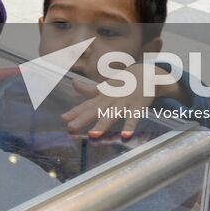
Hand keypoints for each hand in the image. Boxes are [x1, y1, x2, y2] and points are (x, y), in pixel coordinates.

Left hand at [60, 65, 183, 139]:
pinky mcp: (137, 106)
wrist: (146, 74)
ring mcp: (123, 103)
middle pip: (95, 110)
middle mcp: (110, 99)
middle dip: (83, 119)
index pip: (86, 105)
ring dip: (103, 125)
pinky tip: (125, 136)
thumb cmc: (123, 83)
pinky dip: (130, 127)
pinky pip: (133, 118)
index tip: (63, 119)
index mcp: (102, 96)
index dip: (75, 112)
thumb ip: (89, 89)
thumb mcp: (106, 86)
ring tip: (93, 135)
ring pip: (112, 115)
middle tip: (71, 128)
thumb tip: (73, 84)